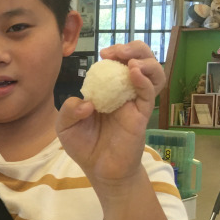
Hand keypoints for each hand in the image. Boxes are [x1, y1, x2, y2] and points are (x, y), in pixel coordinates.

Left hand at [56, 41, 164, 184]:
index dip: (117, 52)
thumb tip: (88, 102)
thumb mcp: (65, 127)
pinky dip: (144, 80)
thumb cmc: (84, 146)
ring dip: (146, 60)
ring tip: (131, 61)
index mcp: (108, 88)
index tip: (105, 53)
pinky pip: (148, 93)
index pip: (120, 61)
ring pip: (154, 73)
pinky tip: (133, 73)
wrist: (99, 170)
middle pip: (142, 60)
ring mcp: (135, 103)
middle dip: (134, 48)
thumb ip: (69, 110)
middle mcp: (125, 92)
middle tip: (118, 51)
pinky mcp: (142, 115)